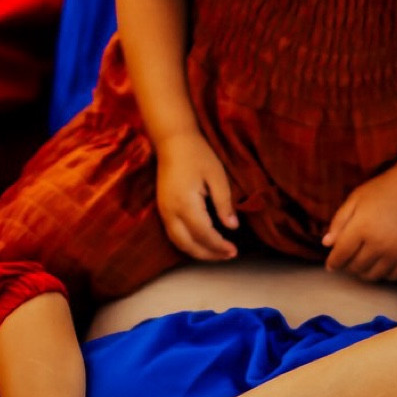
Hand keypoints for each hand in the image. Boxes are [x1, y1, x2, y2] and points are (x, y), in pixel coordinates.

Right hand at [155, 132, 237, 261]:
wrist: (172, 141)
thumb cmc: (198, 155)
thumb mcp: (217, 176)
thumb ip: (224, 203)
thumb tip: (232, 227)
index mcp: (186, 204)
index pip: (204, 235)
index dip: (219, 246)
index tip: (234, 250)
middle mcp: (171, 213)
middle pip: (189, 245)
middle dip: (209, 254)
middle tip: (228, 255)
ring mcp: (163, 212)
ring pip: (178, 243)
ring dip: (197, 252)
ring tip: (217, 253)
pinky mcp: (162, 209)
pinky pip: (173, 235)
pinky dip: (188, 244)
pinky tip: (201, 243)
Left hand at [322, 169, 396, 280]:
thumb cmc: (381, 191)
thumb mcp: (354, 200)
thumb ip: (338, 222)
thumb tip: (326, 244)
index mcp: (361, 228)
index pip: (341, 255)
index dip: (333, 262)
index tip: (330, 265)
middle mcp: (379, 243)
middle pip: (355, 267)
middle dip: (347, 266)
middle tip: (347, 260)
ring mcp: (396, 252)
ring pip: (373, 275)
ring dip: (363, 272)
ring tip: (361, 262)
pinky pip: (393, 276)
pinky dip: (383, 274)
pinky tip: (379, 264)